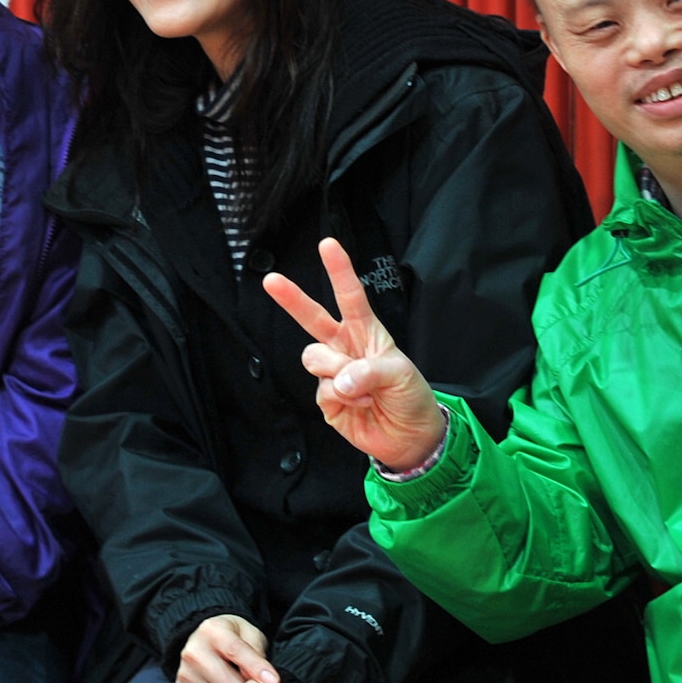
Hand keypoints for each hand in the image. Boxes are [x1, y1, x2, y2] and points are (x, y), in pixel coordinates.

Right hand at [174, 615, 277, 682]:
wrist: (205, 641)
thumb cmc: (234, 638)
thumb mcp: (250, 634)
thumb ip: (257, 652)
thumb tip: (265, 681)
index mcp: (212, 632)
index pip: (237, 650)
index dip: (257, 668)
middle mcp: (194, 653)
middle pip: (228, 682)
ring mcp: (185, 675)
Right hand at [263, 238, 445, 472]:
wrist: (409, 438)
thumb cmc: (410, 397)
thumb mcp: (401, 376)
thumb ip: (370, 372)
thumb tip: (340, 380)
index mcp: (366, 332)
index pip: (350, 296)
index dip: (339, 270)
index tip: (328, 244)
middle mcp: (345, 347)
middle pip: (312, 319)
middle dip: (291, 299)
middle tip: (270, 280)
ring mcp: (333, 373)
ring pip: (314, 358)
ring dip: (337, 371)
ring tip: (363, 390)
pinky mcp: (326, 399)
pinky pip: (323, 391)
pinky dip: (343, 399)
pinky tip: (360, 405)